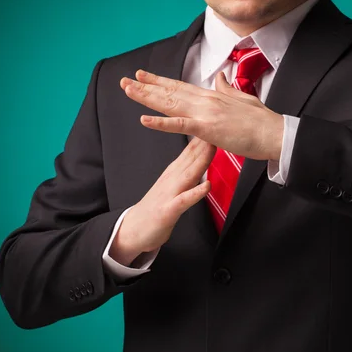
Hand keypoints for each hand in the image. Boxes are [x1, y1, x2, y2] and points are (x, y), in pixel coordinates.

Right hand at [108, 137, 215, 266]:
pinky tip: (206, 185)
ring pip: (188, 174)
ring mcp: (169, 194)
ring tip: (213, 147)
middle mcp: (172, 180)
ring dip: (201, 160)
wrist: (133, 230)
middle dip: (205, 142)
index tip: (217, 121)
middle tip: (218, 124)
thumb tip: (200, 155)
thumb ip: (185, 170)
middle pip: (191, 158)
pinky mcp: (168, 211)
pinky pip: (184, 200)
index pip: (190, 151)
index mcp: (174, 173)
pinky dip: (195, 192)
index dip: (203, 136)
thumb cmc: (157, 207)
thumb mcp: (173, 185)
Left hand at [120, 70, 283, 160]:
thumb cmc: (262, 121)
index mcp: (213, 96)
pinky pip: (180, 125)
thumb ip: (228, 88)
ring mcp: (206, 113)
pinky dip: (161, 123)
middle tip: (126, 81)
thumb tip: (221, 77)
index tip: (144, 76)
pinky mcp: (209, 128)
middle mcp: (206, 101)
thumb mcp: (243, 99)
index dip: (161, 82)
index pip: (181, 87)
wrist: (275, 133)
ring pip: (170, 104)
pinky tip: (144, 120)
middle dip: (147, 87)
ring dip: (147, 98)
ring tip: (129, 90)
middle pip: (171, 92)